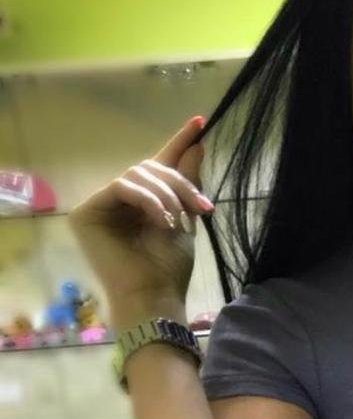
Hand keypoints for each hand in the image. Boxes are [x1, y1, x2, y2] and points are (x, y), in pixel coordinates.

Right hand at [68, 116, 212, 311]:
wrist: (154, 297)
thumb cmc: (169, 268)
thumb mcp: (186, 220)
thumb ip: (187, 183)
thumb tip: (197, 144)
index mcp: (145, 203)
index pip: (159, 165)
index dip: (178, 142)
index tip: (199, 122)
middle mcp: (121, 201)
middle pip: (151, 168)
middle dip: (181, 183)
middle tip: (201, 207)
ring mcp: (101, 205)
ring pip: (138, 174)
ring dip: (167, 195)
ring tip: (177, 221)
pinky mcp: (86, 213)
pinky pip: (122, 186)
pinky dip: (147, 200)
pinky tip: (160, 221)